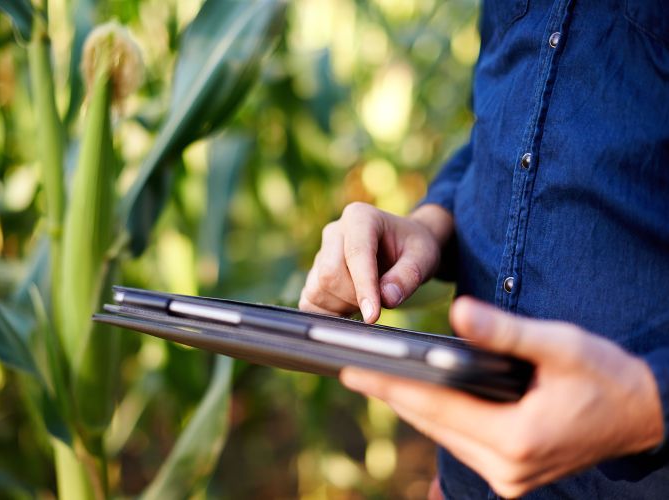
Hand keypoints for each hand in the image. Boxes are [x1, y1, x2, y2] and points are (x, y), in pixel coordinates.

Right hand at [299, 202, 452, 322]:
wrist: (402, 246)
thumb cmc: (412, 248)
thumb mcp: (424, 257)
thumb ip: (408, 276)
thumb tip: (387, 298)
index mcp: (360, 217)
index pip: (356, 254)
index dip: (363, 287)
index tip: (373, 316)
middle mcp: (334, 232)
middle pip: (330, 274)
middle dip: (354, 297)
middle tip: (379, 302)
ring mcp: (321, 253)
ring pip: (318, 289)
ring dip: (342, 306)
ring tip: (367, 300)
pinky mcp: (314, 273)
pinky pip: (309, 300)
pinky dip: (328, 312)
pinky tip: (349, 308)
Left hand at [340, 297, 664, 496]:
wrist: (644, 414)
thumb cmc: (605, 376)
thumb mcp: (559, 345)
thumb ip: (504, 331)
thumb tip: (457, 314)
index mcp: (516, 438)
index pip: (436, 406)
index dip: (390, 386)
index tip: (351, 371)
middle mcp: (507, 468)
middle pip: (432, 424)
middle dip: (391, 395)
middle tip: (351, 370)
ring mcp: (509, 476)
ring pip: (443, 435)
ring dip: (412, 407)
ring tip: (375, 378)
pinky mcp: (512, 473)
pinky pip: (459, 442)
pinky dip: (437, 418)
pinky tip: (419, 396)